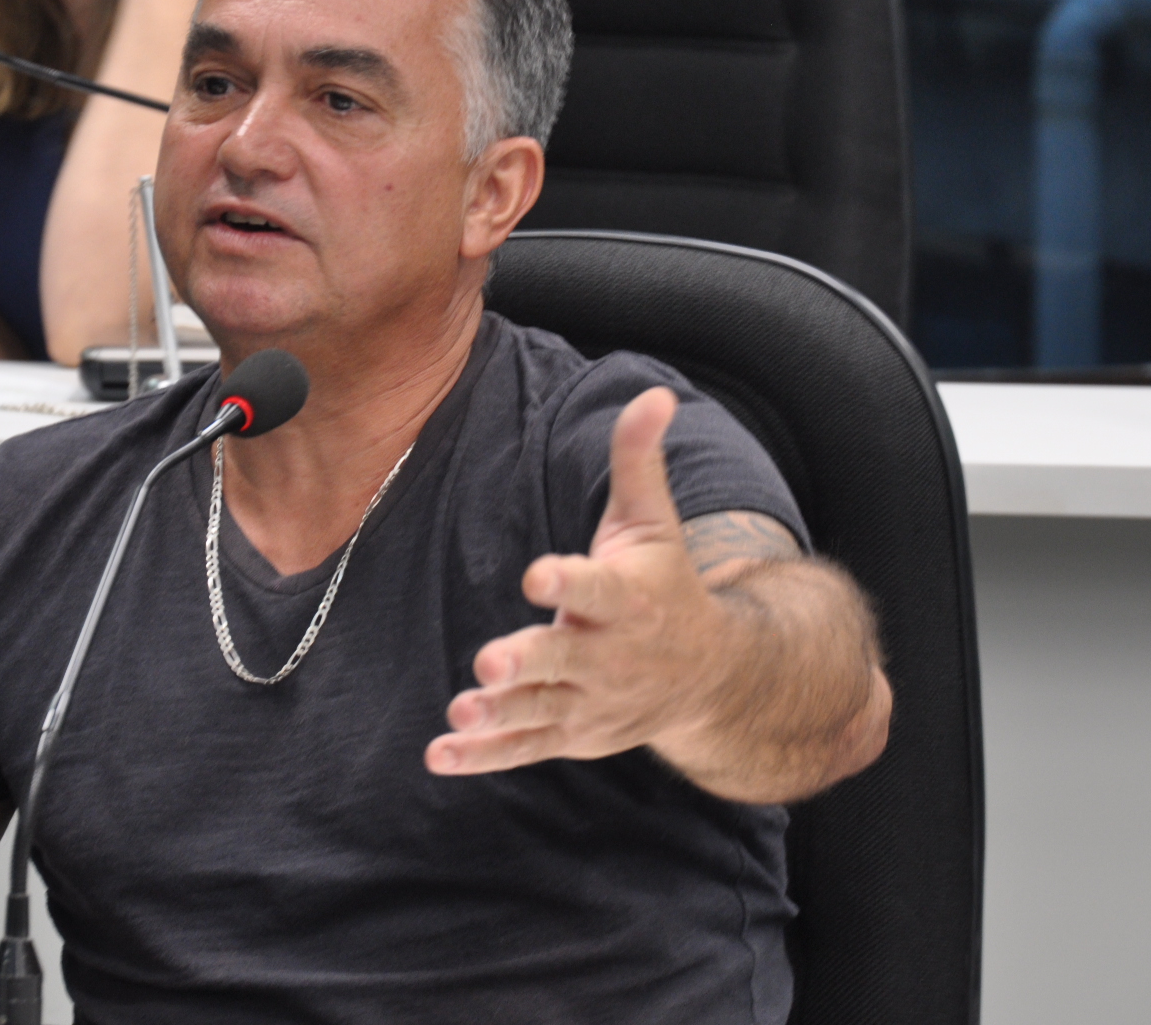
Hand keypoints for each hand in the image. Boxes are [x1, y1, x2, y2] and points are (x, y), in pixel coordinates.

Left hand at [427, 387, 729, 775]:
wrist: (711, 677)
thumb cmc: (667, 583)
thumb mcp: (654, 521)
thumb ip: (639, 460)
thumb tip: (653, 393)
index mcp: (630, 599)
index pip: (598, 589)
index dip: (569, 582)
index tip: (537, 574)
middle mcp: (611, 655)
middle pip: (567, 659)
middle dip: (529, 661)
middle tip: (489, 661)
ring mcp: (590, 702)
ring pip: (542, 711)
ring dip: (501, 715)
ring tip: (461, 713)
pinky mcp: (571, 734)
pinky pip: (524, 749)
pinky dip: (483, 757)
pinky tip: (439, 754)